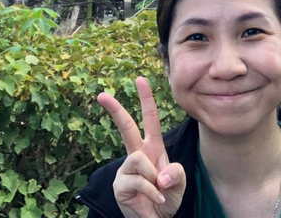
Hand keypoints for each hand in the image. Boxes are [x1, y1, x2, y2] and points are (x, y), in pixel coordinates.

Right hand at [98, 77, 185, 217]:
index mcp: (153, 148)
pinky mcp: (120, 185)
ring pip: (138, 159)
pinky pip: (138, 182)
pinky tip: (156, 201)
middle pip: (126, 128)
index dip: (146, 98)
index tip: (140, 79)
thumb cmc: (167, 197)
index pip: (150, 119)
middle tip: (101, 94)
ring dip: (153, 177)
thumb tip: (159, 174)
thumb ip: (176, 173)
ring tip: (158, 190)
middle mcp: (138, 155)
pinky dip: (153, 193)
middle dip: (115, 110)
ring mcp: (127, 170)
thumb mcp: (179, 182)